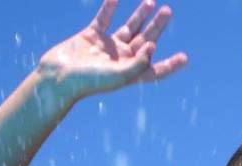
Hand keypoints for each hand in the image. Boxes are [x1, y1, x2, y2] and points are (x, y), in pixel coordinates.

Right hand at [35, 0, 188, 99]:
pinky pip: (103, 18)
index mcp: (129, 72)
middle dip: (157, 26)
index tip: (184, 57)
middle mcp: (121, 59)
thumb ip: (138, 63)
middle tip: (167, 11)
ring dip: (140, 15)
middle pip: (145, 40)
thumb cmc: (88, 82)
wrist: (57, 77)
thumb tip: (153, 46)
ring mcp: (106, 46)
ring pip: (128, 27)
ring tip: (151, 2)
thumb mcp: (118, 76)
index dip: (169, 65)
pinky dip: (109, 8)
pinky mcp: (90, 35)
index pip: (154, 69)